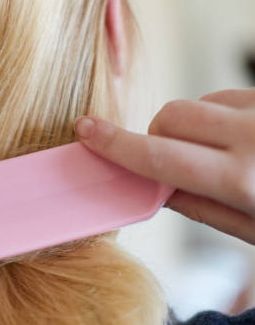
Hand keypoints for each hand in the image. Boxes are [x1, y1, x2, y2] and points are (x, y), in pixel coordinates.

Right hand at [75, 88, 254, 244]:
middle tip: (180, 163)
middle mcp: (253, 135)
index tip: (87, 130)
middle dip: (161, 137)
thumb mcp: (252, 228)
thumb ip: (201, 206)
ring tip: (221, 152)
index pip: (158, 156)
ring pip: (197, 103)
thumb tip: (156, 187)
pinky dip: (220, 115)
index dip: (114, 144)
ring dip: (192, 127)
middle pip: (170, 117)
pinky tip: (241, 138)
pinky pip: (225, 96)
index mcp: (244, 179)